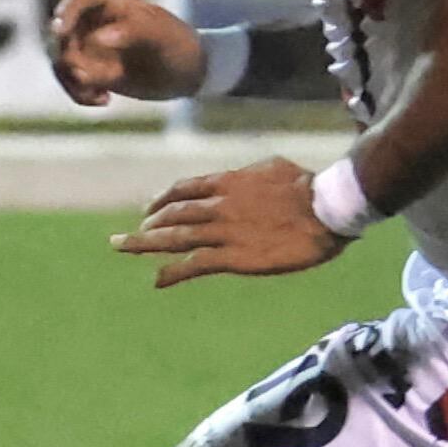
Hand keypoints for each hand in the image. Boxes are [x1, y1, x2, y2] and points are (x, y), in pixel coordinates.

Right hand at [48, 0, 202, 105]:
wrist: (189, 73)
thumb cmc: (178, 45)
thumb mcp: (162, 36)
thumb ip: (133, 31)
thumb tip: (98, 38)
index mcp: (114, 5)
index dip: (67, 11)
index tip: (61, 32)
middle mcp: (97, 23)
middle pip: (62, 33)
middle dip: (67, 57)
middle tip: (87, 77)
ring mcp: (91, 48)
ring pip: (61, 61)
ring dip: (72, 80)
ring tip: (101, 95)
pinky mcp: (92, 72)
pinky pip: (71, 82)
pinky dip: (79, 94)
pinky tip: (105, 100)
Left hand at [115, 156, 347, 287]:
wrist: (324, 209)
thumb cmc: (307, 186)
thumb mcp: (272, 167)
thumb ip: (249, 174)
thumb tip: (243, 176)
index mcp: (227, 182)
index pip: (184, 189)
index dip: (162, 200)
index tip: (149, 208)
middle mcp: (218, 205)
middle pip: (171, 214)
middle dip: (146, 224)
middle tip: (124, 237)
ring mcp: (223, 232)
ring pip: (174, 238)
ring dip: (144, 243)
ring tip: (122, 248)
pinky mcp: (234, 258)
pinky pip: (195, 265)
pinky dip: (173, 272)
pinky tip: (157, 280)